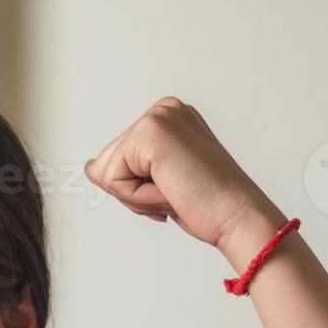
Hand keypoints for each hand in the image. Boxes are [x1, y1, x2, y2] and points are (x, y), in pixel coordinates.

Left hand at [82, 96, 277, 252]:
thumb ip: (125, 170)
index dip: (137, 187)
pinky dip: (137, 197)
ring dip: (135, 196)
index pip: (118, 159)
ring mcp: (159, 117)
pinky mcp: (150, 132)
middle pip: (106, 163)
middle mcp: (164, 110)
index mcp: (169, 119)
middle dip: (132, 191)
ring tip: (174, 191)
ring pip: (106, 171)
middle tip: (175, 192)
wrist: (237, 217)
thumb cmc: (207, 205)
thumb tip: (90, 167)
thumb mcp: (157, 183)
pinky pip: (113, 178)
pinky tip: (170, 190)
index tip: (175, 187)